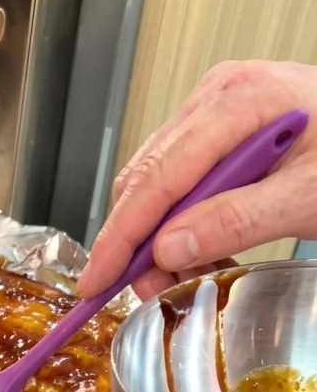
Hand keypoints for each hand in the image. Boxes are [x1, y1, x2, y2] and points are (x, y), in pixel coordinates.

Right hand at [76, 60, 316, 301]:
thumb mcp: (310, 195)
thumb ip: (238, 219)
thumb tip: (168, 247)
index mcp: (237, 102)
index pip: (157, 180)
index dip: (120, 238)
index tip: (95, 283)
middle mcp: (215, 100)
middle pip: (145, 184)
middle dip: (140, 247)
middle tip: (154, 291)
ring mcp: (212, 113)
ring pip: (155, 189)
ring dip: (163, 242)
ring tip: (194, 272)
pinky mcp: (215, 132)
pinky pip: (176, 186)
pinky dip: (182, 228)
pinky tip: (207, 248)